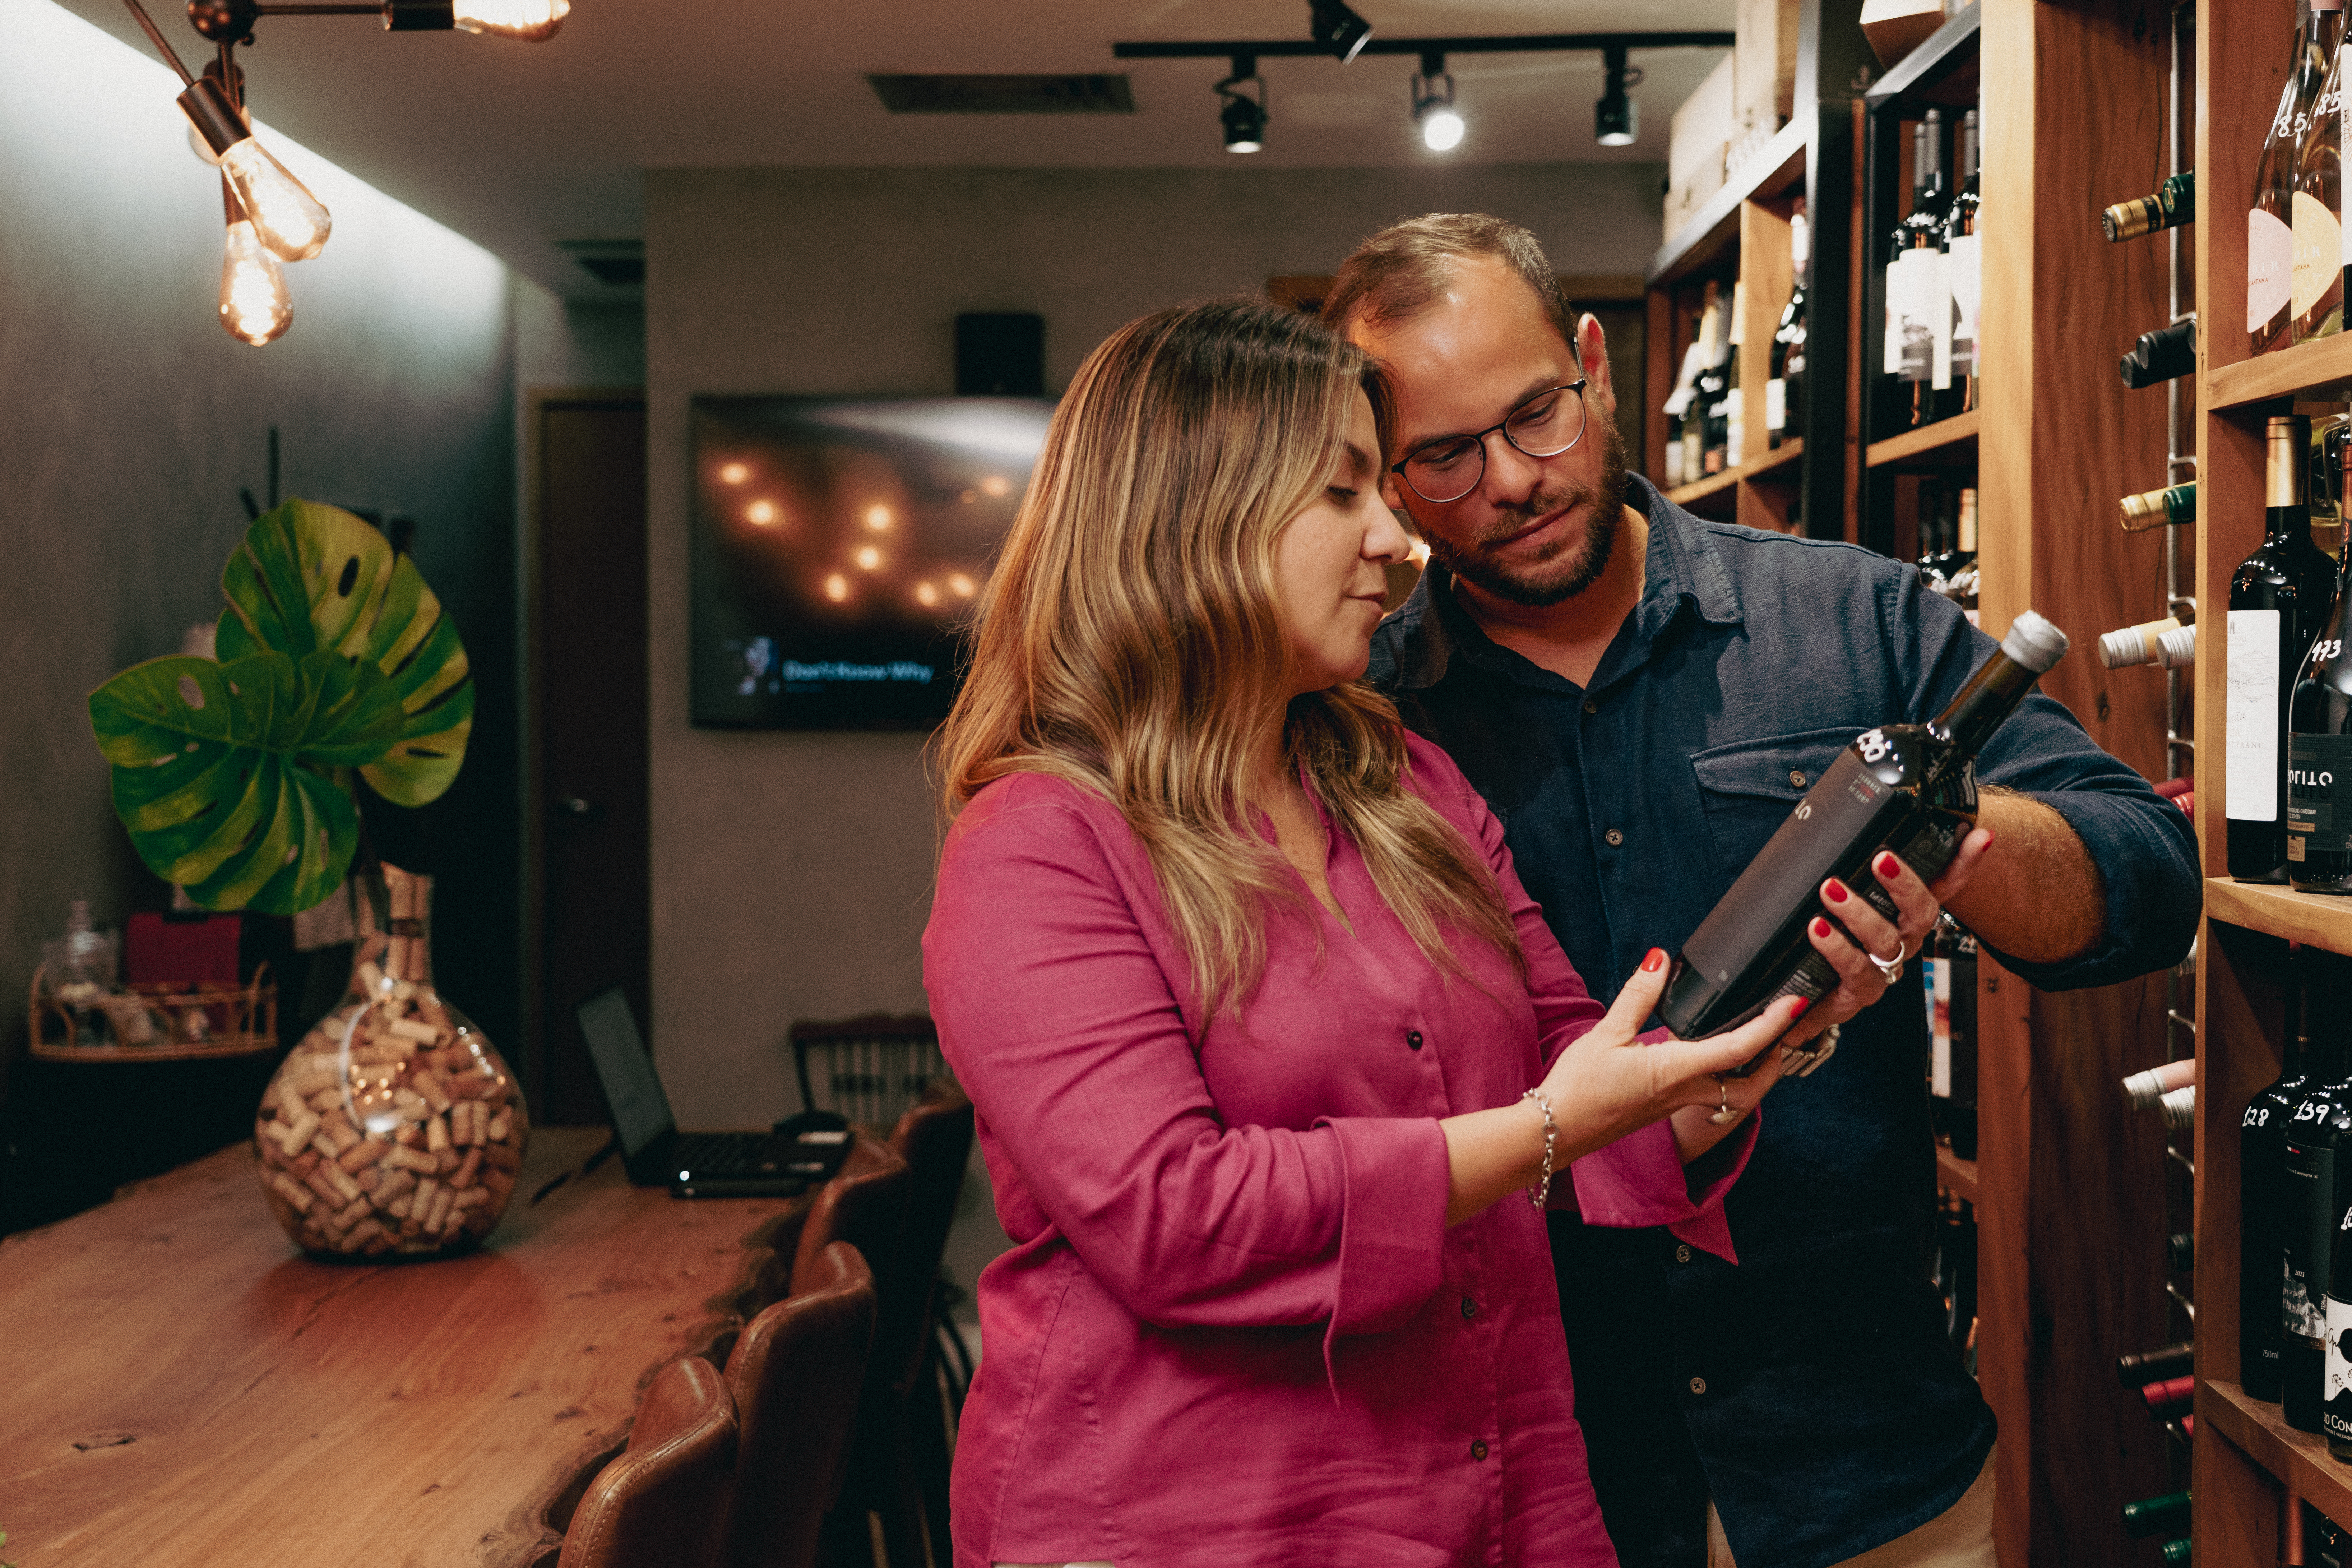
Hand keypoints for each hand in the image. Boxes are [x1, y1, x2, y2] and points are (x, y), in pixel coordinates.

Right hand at [1536, 949, 1808, 1164]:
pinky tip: (1711, 1055)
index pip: (1737, 1049)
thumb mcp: (1606, 1033)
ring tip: (1758, 1042)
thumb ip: (1638, 996)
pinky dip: (1725, 1076)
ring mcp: (1675, 1105)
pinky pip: (1708, 1096)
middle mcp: (1683, 1092)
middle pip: (1750, 1088)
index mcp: (1675, 1071)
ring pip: (1734, 1097)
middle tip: (1784, 1032)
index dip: (1770, 1026)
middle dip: (1775, 1063)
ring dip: (1754, 1073)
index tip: (1792, 1004)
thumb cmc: (1579, 1087)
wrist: (1556, 1130)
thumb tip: (1658, 960)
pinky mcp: (1664, 1109)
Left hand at [1795, 827, 1994, 1041]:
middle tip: (1881, 859)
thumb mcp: (1836, 904)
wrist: (1801, 999)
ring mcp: (1884, 969)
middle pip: (1921, 912)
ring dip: (1860, 913)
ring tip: (1831, 890)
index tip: (1979, 835)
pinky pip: (1855, 970)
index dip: (1964, 863)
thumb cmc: (1824, 943)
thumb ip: (1845, 871)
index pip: (1943, 884)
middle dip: (1906, 884)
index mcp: (1904, 915)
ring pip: (1886, 940)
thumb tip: (1839, 824)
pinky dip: (1837, 948)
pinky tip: (1817, 929)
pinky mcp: (1859, 993)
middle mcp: (1903, 941)